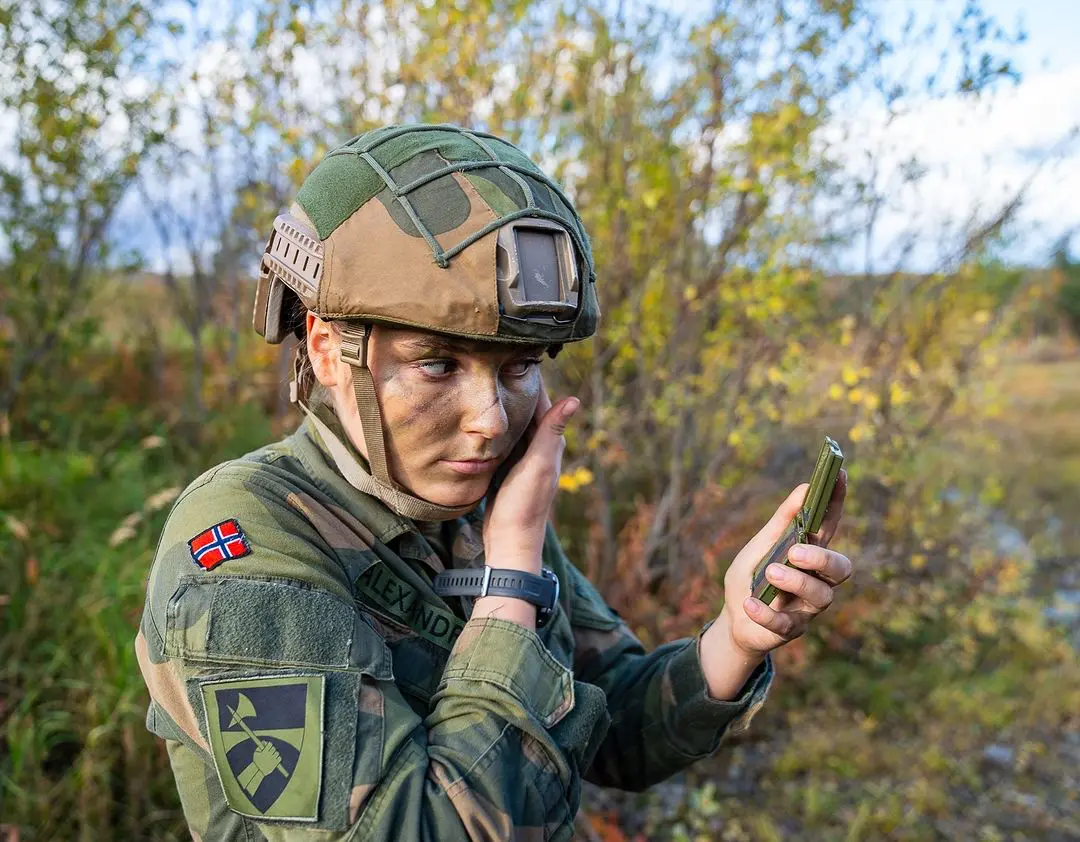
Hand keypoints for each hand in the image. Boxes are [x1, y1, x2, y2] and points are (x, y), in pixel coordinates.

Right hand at [252, 741, 281, 773]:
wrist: (258, 771)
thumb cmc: (256, 761)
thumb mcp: (256, 753)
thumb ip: (259, 746)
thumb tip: (264, 741)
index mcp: (264, 752)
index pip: (270, 744)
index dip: (269, 744)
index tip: (268, 746)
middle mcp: (269, 755)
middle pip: (273, 748)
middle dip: (271, 749)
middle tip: (270, 751)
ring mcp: (273, 759)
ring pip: (277, 753)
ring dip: (274, 754)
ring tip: (271, 756)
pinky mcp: (275, 763)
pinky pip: (279, 758)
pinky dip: (278, 758)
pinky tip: (275, 759)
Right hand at [482, 376, 579, 572]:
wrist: (509, 541)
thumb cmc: (524, 505)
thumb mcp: (537, 466)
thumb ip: (551, 433)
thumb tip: (574, 399)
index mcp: (548, 445)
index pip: (543, 404)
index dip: (532, 381)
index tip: (519, 352)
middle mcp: (538, 450)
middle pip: (527, 412)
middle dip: (515, 390)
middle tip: (496, 361)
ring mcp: (521, 460)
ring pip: (513, 426)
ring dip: (504, 408)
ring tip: (487, 382)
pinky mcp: (506, 470)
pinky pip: (502, 442)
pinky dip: (494, 428)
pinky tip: (481, 419)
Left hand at [717, 471, 851, 660]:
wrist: (733, 621)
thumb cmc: (751, 578)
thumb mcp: (759, 546)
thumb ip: (781, 522)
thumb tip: (805, 488)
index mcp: (809, 553)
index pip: (829, 526)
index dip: (837, 502)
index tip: (840, 474)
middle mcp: (817, 579)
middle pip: (841, 568)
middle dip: (822, 558)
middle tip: (795, 552)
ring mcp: (808, 606)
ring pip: (820, 595)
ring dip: (794, 583)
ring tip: (770, 573)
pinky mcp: (792, 629)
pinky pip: (785, 622)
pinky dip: (765, 612)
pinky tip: (749, 604)